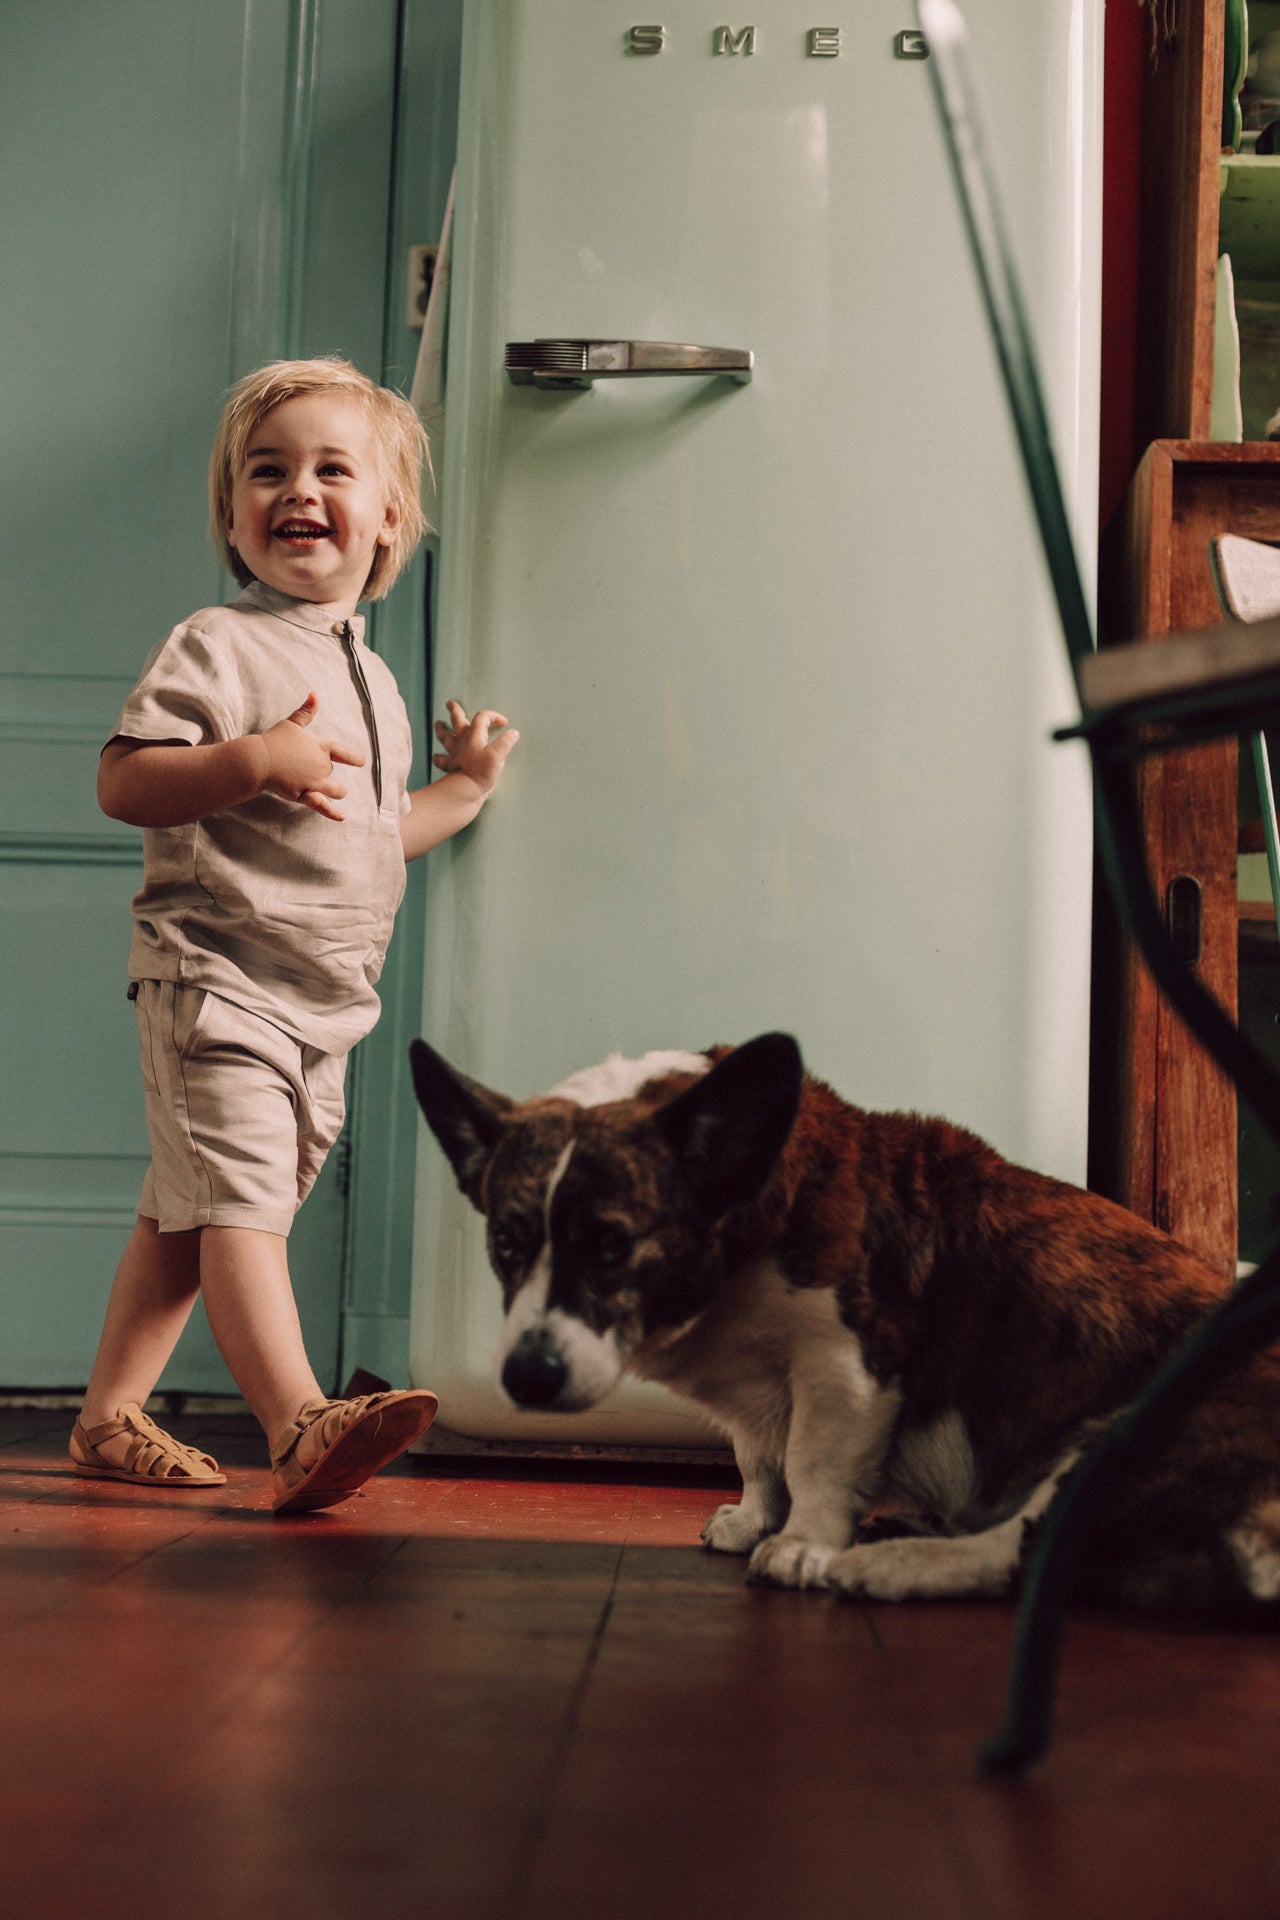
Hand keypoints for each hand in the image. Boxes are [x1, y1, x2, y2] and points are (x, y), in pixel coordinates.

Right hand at [258, 693, 364, 819]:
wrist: (258, 759)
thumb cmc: (273, 740)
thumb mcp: (291, 723)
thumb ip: (306, 711)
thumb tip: (315, 694)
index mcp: (321, 747)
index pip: (344, 753)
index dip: (354, 759)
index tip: (361, 762)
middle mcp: (322, 765)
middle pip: (331, 773)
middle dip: (324, 774)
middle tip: (305, 770)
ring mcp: (314, 781)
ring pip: (336, 790)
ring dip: (337, 791)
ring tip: (335, 791)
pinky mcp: (305, 794)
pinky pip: (323, 805)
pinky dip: (333, 812)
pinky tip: (342, 817)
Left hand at [433, 700, 518, 796]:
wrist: (466, 790)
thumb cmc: (481, 772)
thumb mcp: (499, 755)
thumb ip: (506, 742)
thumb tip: (513, 733)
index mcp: (474, 735)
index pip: (483, 717)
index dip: (493, 716)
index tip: (503, 723)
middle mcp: (462, 741)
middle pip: (456, 720)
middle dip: (455, 710)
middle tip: (450, 703)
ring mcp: (455, 753)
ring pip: (445, 737)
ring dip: (441, 729)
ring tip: (438, 724)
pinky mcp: (451, 766)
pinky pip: (442, 760)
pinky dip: (439, 758)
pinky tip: (436, 756)